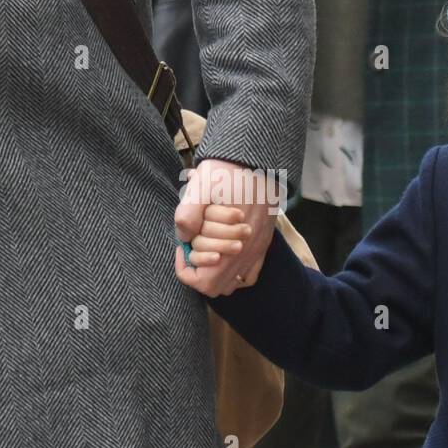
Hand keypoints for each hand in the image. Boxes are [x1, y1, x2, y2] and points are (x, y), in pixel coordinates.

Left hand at [174, 158, 277, 296]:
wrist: (257, 161)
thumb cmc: (228, 172)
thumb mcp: (201, 186)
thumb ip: (188, 214)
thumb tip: (184, 237)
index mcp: (231, 244)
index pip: (202, 282)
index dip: (186, 268)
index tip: (184, 245)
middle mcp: (246, 253)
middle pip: (215, 286)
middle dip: (200, 267)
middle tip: (194, 243)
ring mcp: (257, 251)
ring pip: (232, 284)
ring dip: (216, 271)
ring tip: (208, 246)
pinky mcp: (263, 245)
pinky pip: (249, 276)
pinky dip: (235, 273)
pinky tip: (224, 254)